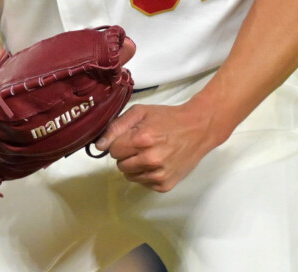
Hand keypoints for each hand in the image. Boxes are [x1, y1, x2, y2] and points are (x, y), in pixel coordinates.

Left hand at [93, 100, 220, 191]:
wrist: (198, 129)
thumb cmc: (167, 118)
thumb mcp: (140, 112)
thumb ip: (116, 126)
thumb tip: (99, 145)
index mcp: (142, 139)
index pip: (113, 150)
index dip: (119, 143)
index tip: (129, 138)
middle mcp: (150, 160)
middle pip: (120, 165)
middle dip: (126, 154)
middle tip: (139, 145)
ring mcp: (159, 175)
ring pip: (129, 176)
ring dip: (134, 166)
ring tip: (148, 154)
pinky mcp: (165, 185)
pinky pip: (143, 183)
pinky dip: (145, 174)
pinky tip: (157, 163)